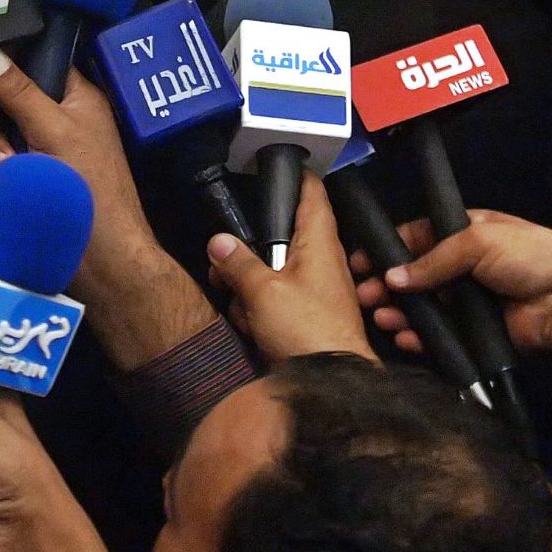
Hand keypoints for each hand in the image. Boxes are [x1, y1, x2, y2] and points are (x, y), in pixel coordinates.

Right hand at [0, 49, 217, 369]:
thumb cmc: (91, 186)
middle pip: (7, 100)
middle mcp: (59, 121)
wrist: (101, 260)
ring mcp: (42, 153)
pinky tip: (8, 186)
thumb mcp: (56, 130)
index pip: (38, 62)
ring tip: (10, 165)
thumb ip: (21, 93)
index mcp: (78, 99)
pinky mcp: (28, 182)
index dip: (6, 59)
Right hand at [204, 173, 374, 362]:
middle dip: (247, 252)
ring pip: (271, 270)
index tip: (271, 166)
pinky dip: (259, 309)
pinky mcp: (306, 313)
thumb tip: (217, 241)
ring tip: (240, 308)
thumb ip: (237, 263)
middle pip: (278, 236)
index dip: (294, 175)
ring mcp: (314, 288)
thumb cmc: (305, 329)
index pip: (312, 192)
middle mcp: (321, 259)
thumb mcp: (263, 292)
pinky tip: (251, 327)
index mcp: (318, 241)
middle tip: (224, 266)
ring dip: (248, 287)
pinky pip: (275, 298)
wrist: (333, 385)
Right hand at [355, 210, 551, 370]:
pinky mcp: (475, 332)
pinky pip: (442, 335)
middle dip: (388, 284)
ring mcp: (469, 301)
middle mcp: (465, 266)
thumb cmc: (527, 258)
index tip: (361, 261)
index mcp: (467, 233)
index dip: (390, 248)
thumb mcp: (478, 241)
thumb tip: (391, 278)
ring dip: (400, 311)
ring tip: (380, 318)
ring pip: (425, 306)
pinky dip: (421, 337)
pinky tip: (403, 337)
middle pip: (417, 275)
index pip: (420, 237)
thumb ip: (433, 259)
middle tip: (363, 295)